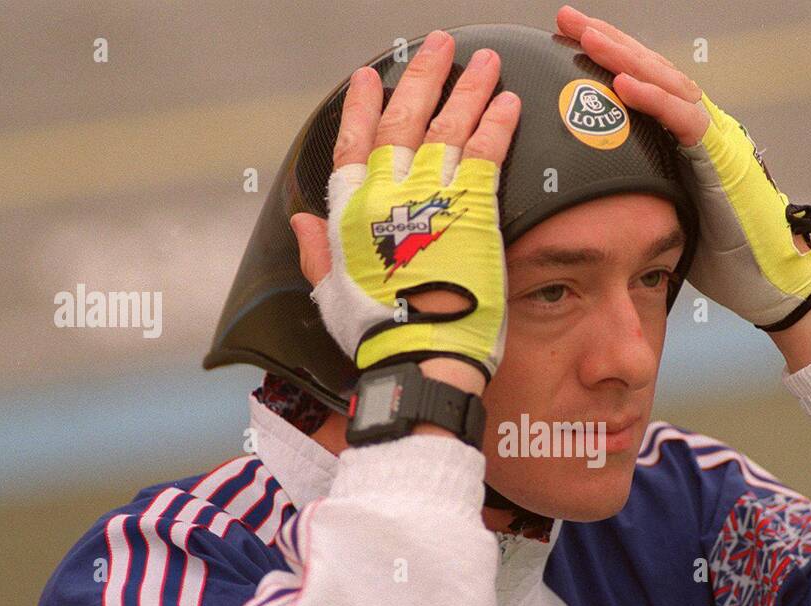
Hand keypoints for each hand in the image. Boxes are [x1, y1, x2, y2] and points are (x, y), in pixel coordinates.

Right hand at [290, 30, 520, 385]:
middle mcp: (388, 193)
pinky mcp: (472, 208)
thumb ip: (318, 249)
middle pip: (405, 119)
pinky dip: (497, 122)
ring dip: (467, 87)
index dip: (363, 106)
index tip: (370, 77)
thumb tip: (302, 219)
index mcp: (351, 212)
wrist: (420, 356)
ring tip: (483, 59)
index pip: (354, 143)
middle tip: (440, 44)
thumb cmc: (377, 334)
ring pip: (449, 125)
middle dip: (423, 76)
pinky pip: (486, 152)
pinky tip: (508, 100)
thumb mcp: (332, 293)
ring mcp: (432, 196)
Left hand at [555, 6, 810, 330]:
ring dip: (625, 58)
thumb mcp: (666, 217)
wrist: (770, 283)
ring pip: (667, 83)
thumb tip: (588, 201)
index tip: (564, 42)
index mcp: (685, 138)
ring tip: (587, 36)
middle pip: (650, 71)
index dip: (606, 60)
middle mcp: (703, 128)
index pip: (641, 85)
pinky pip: (686, 120)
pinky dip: (655, 100)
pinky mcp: (725, 159)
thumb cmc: (722, 257)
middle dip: (607, 41)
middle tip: (565, 17)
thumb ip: (637, 194)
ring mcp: (717, 139)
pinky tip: (623, 84)